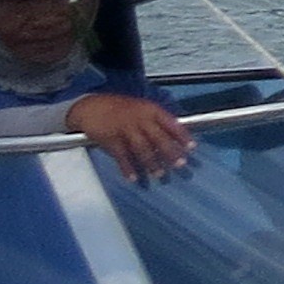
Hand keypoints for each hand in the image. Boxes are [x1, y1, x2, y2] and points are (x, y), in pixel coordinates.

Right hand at [72, 93, 191, 181]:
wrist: (92, 105)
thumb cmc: (120, 108)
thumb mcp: (142, 108)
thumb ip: (156, 121)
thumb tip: (173, 137)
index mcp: (150, 110)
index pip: (171, 123)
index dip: (182, 136)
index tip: (192, 147)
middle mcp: (140, 119)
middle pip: (158, 137)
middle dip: (170, 152)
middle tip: (180, 164)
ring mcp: (125, 129)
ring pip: (141, 148)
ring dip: (151, 163)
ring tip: (159, 174)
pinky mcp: (110, 138)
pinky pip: (121, 156)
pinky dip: (127, 168)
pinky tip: (133, 178)